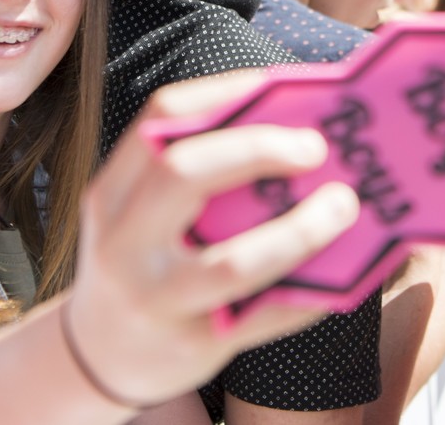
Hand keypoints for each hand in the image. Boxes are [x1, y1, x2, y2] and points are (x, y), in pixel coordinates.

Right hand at [67, 73, 360, 407]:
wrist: (101, 357)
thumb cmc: (144, 264)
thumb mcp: (140, 215)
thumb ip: (193, 175)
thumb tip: (295, 128)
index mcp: (113, 192)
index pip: (160, 116)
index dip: (224, 92)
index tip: (277, 86)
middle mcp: (123, 242)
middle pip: (182, 173)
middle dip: (258, 150)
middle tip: (316, 148)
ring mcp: (155, 299)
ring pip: (232, 262)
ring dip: (301, 231)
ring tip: (343, 206)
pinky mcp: (193, 344)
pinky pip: (265, 317)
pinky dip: (311, 292)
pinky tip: (341, 274)